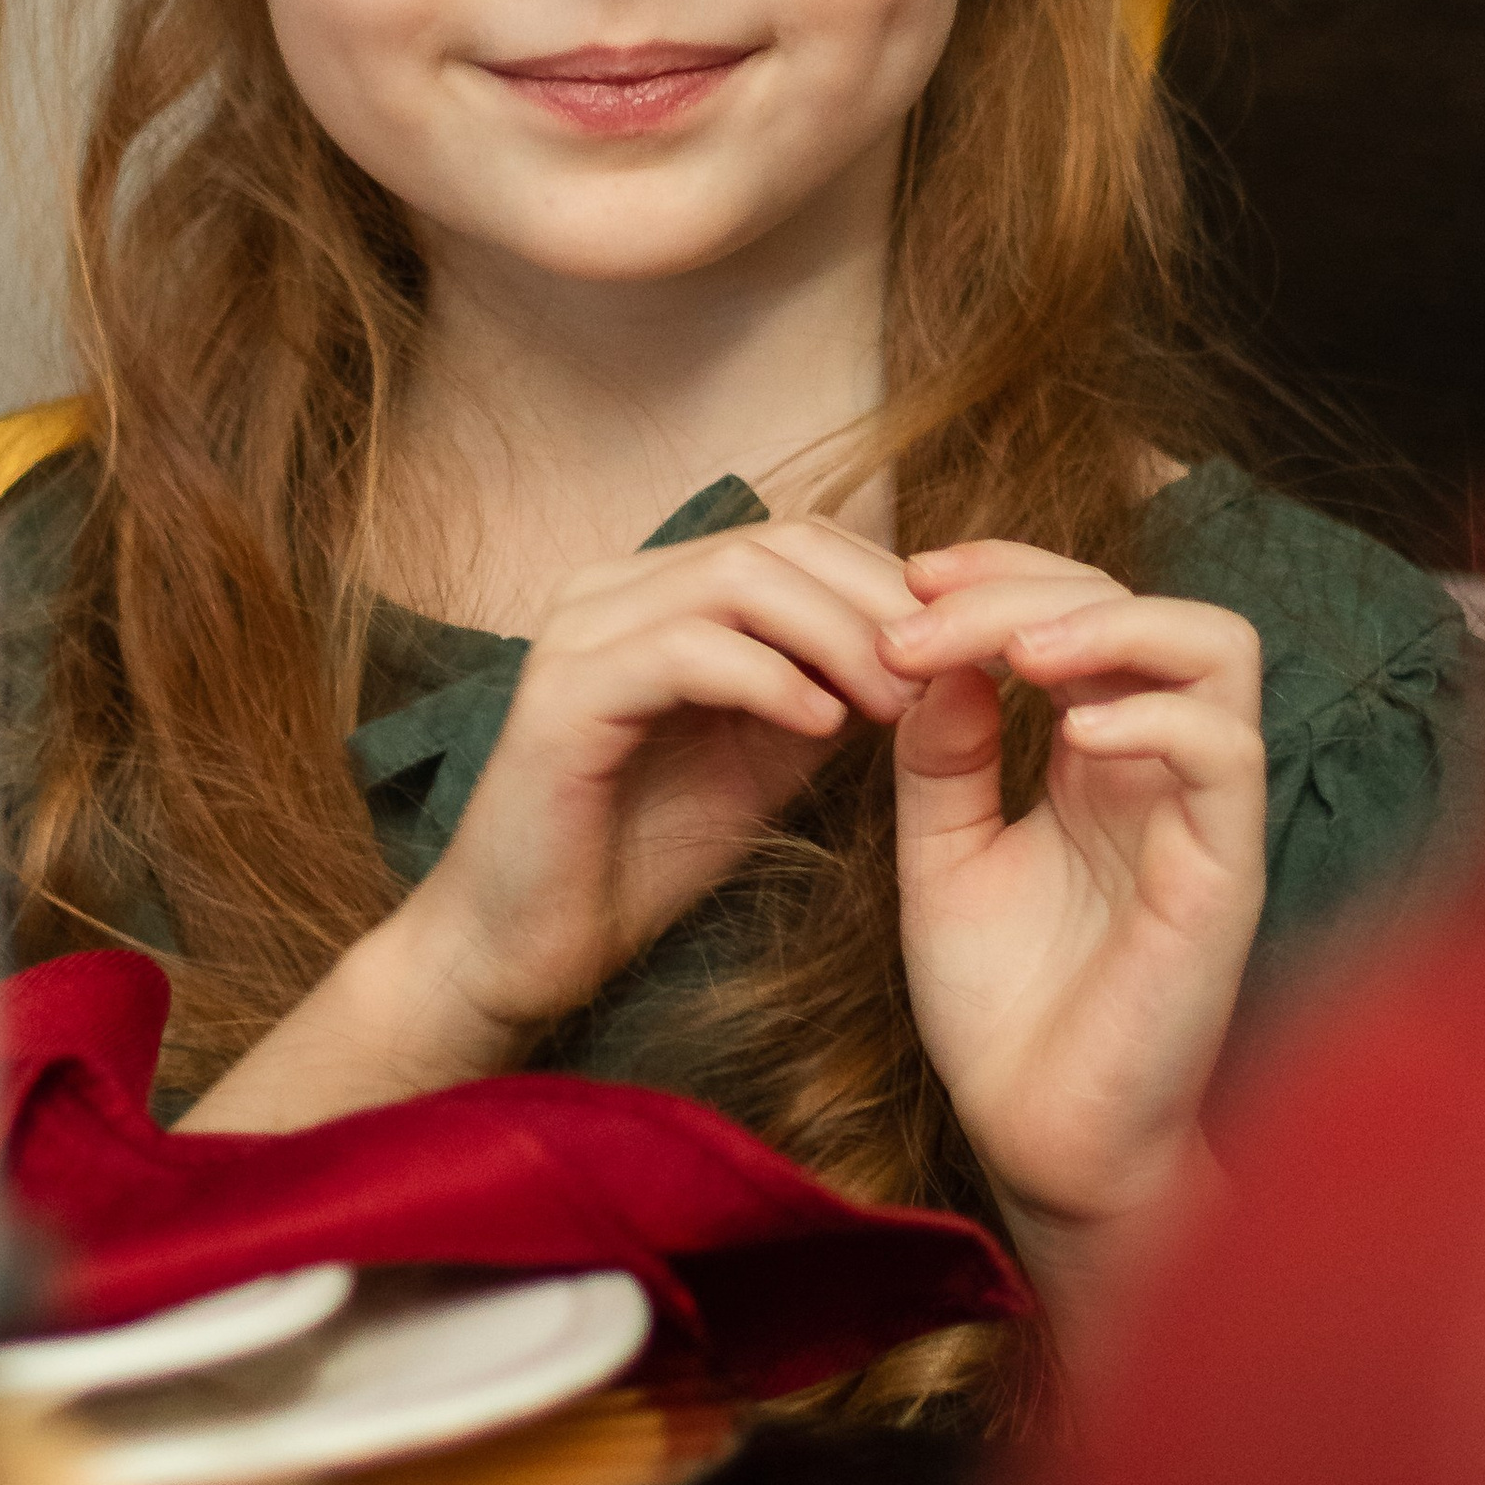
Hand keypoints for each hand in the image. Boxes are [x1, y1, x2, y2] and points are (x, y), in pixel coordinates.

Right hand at [401, 519, 927, 1048]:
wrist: (522, 945)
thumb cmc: (638, 854)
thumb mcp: (761, 757)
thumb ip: (825, 690)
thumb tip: (926, 651)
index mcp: (654, 590)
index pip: (799, 539)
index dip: (890, 583)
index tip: (962, 650)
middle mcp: (610, 588)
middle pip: (779, 542)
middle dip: (879, 602)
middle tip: (947, 670)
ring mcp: (580, 632)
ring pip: (739, 580)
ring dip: (838, 636)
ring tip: (896, 704)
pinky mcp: (563, 694)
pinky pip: (687, 650)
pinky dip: (770, 678)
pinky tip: (825, 724)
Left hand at [879, 542, 1263, 1258]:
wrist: (1036, 1141)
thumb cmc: (1001, 1008)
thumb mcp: (940, 854)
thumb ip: (940, 754)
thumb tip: (941, 651)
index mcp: (1097, 754)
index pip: (1082, 603)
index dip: (1002, 569)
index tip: (906, 579)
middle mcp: (1160, 767)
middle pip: (1141, 600)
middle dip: (1026, 581)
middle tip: (922, 610)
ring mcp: (1201, 814)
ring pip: (1217, 646)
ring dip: (1109, 620)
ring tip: (1014, 649)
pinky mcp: (1224, 874)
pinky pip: (1225, 754)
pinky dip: (1153, 717)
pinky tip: (1068, 737)